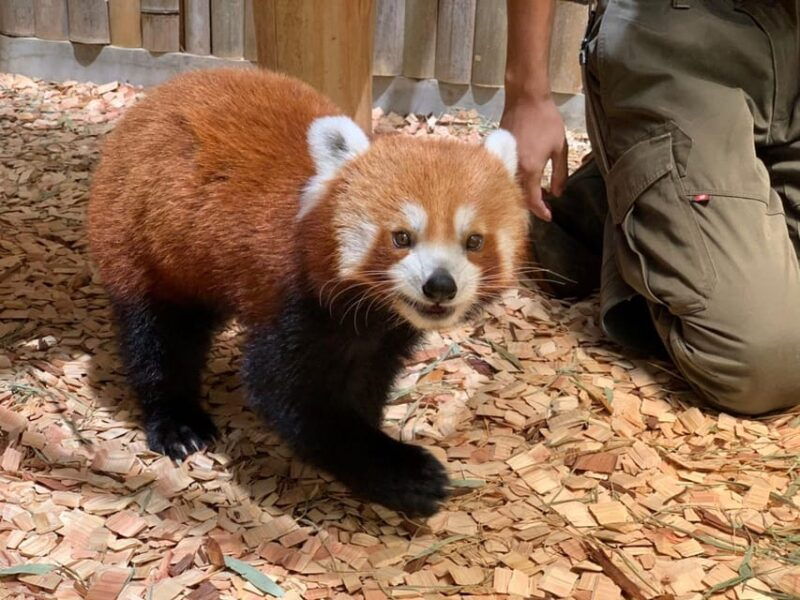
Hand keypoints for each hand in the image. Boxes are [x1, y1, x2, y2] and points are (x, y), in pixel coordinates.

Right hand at [500, 95, 567, 220]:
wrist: (525, 98)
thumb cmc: (546, 120)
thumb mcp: (560, 148)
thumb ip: (560, 174)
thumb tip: (557, 193)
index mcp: (530, 168)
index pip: (533, 199)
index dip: (541, 211)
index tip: (549, 216)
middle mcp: (514, 168)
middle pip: (519, 197)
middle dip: (531, 206)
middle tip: (544, 207)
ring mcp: (504, 160)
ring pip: (510, 187)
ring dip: (522, 194)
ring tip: (535, 194)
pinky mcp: (498, 152)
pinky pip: (504, 174)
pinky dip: (513, 182)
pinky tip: (523, 180)